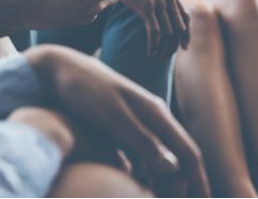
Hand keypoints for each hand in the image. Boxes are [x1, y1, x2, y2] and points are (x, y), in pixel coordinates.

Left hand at [27, 45, 210, 196]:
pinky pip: (141, 158)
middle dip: (183, 186)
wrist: (59, 70)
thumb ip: (143, 142)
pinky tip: (137, 187)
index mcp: (156, 115)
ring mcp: (137, 124)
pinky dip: (144, 176)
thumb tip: (175, 168)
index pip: (188, 153)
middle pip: (177, 159)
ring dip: (164, 183)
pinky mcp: (120, 128)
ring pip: (159, 160)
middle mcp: (152, 120)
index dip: (199, 180)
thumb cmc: (85, 91)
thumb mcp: (113, 118)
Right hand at [122, 0, 189, 57]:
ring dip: (164, 48)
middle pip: (179, 28)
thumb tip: (164, 16)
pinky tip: (150, 52)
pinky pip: (155, 32)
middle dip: (174, 45)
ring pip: (169, 33)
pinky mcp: (147, 8)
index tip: (183, 47)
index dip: (186, 35)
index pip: (185, 18)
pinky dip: (154, 45)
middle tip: (166, 56)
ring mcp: (158, 3)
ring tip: (158, 56)